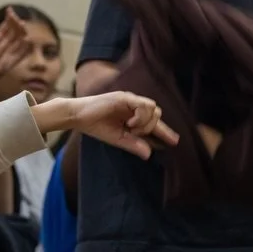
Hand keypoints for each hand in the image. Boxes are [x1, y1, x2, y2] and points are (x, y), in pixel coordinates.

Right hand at [64, 91, 178, 157]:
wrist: (78, 117)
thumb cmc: (96, 126)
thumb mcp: (118, 139)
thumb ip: (133, 144)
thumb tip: (149, 154)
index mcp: (134, 115)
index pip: (154, 122)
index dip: (165, 132)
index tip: (174, 142)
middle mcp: (135, 106)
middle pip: (157, 114)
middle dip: (151, 128)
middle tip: (134, 133)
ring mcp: (131, 100)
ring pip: (153, 109)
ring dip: (145, 123)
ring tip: (130, 128)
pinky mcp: (125, 97)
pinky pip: (143, 106)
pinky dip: (140, 117)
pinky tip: (130, 123)